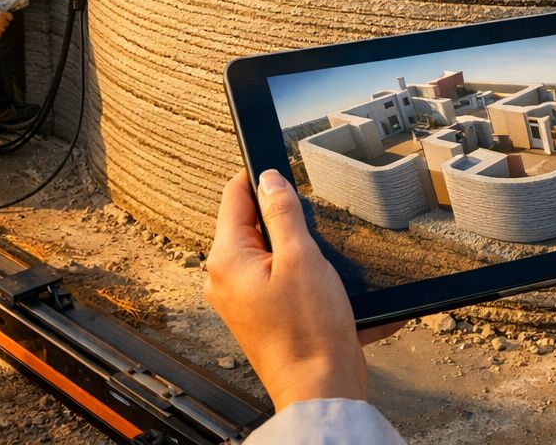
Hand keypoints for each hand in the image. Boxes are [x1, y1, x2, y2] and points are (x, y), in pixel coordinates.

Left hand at [206, 170, 366, 410]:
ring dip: (300, 250)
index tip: (283, 168)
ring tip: (322, 267)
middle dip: (286, 219)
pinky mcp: (263, 314)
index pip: (235, 196)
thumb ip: (283, 211)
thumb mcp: (302, 257)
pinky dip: (307, 277)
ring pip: (273, 252)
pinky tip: (328, 288)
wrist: (320, 387)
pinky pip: (283, 279)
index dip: (260, 177)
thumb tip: (269, 178)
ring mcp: (244, 299)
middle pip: (254, 224)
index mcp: (227, 259)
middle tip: (314, 228)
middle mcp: (227, 279)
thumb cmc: (309, 331)